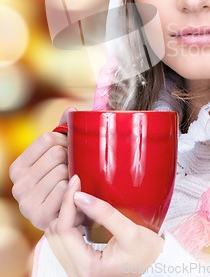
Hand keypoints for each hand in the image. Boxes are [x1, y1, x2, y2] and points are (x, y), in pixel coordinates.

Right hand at [9, 107, 75, 229]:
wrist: (71, 216)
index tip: (70, 149)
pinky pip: (65, 190)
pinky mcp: (40, 216)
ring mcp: (26, 203)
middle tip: (76, 166)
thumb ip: (63, 131)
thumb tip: (71, 110)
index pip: (46, 139)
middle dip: (71, 157)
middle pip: (55, 154)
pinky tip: (74, 193)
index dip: (64, 140)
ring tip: (75, 181)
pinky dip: (75, 189)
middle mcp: (17, 186)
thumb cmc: (64, 181)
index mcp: (17, 168)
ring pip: (62, 171)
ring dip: (75, 173)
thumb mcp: (60, 155)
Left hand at [46, 175, 164, 276]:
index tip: (76, 180)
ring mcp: (76, 269)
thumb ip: (104, 213)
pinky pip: (64, 240)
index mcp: (87, 267)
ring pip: (56, 236)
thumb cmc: (147, 253)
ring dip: (66, 214)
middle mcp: (77, 272)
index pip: (63, 230)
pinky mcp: (79, 263)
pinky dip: (70, 222)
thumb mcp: (129, 231)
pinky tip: (83, 212)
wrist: (155, 267)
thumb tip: (79, 196)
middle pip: (55, 233)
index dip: (67, 202)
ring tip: (82, 200)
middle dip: (64, 208)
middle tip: (79, 188)